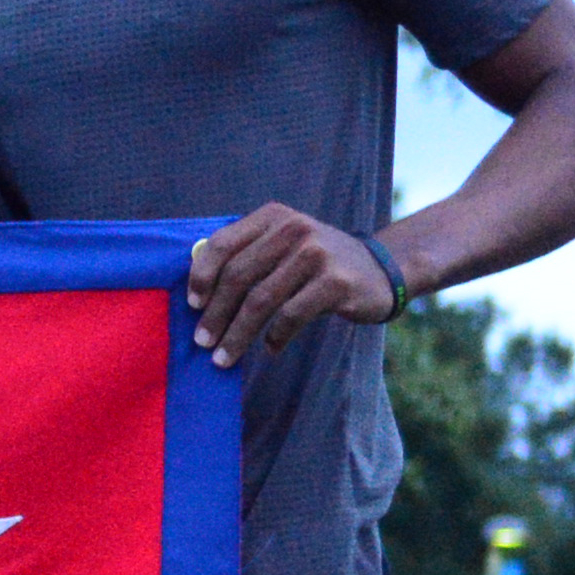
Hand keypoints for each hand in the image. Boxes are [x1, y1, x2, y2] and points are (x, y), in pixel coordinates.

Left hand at [185, 203, 393, 366]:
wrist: (382, 270)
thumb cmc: (317, 263)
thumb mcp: (283, 245)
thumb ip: (245, 256)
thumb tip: (195, 292)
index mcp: (273, 217)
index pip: (222, 243)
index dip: (201, 276)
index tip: (192, 305)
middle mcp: (294, 229)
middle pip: (238, 276)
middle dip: (215, 314)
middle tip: (202, 342)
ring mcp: (317, 254)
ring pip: (261, 300)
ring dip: (237, 334)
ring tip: (224, 357)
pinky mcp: (335, 282)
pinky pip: (291, 316)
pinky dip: (275, 337)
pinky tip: (269, 349)